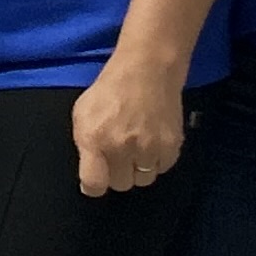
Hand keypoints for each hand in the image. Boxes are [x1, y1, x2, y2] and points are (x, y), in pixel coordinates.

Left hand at [72, 57, 188, 195]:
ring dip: (139, 168)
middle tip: (118, 154)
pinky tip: (152, 142)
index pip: (94, 184)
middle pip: (121, 184)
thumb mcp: (83, 114)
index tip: (96, 180)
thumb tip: (91, 172)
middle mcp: (121, 147)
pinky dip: (157, 160)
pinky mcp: (172, 146)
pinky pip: (163, 168)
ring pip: (143, 179)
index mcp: (95, 139)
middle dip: (118, 173)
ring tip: (136, 147)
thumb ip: (85, 145)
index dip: (94, 185)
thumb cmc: (110, 90)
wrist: (147, 70)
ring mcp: (149, 148)